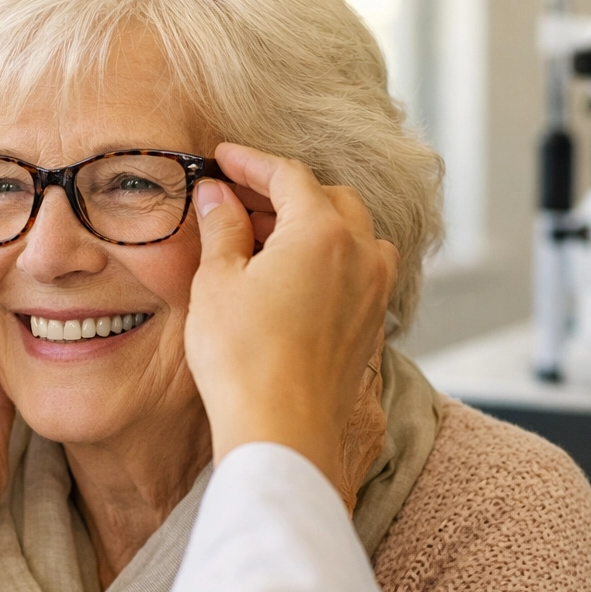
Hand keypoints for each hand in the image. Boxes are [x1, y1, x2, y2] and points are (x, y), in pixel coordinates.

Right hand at [186, 143, 397, 487]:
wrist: (282, 432)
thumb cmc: (244, 360)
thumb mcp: (218, 282)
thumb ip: (222, 228)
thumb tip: (216, 194)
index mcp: (323, 231)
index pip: (289, 174)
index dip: (251, 161)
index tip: (223, 159)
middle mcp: (361, 253)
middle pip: (329, 197)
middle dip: (284, 191)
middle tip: (238, 199)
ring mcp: (374, 290)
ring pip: (353, 232)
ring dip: (314, 223)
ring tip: (269, 238)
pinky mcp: (372, 323)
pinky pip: (360, 269)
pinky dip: (330, 257)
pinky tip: (295, 276)